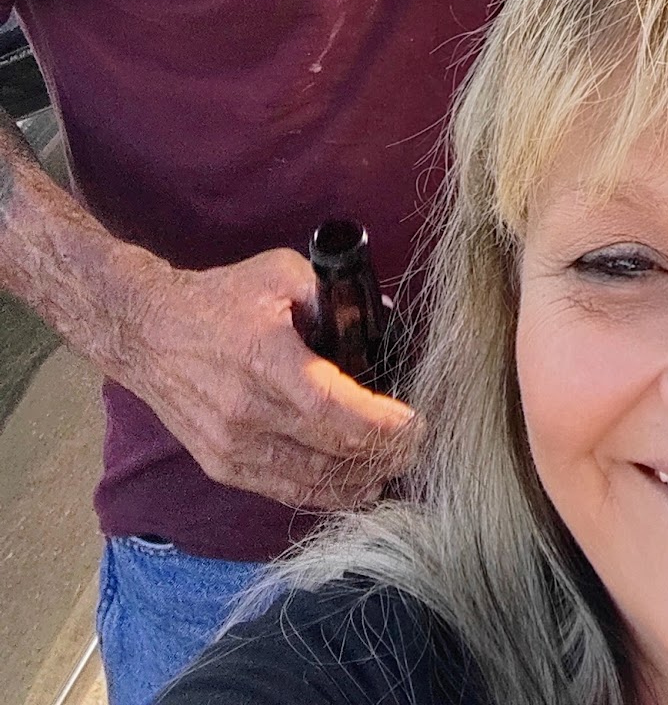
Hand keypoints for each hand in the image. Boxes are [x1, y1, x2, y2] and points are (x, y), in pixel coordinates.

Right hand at [113, 247, 417, 511]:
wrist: (148, 333)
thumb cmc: (220, 299)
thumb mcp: (281, 274)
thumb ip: (333, 296)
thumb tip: (383, 318)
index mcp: (264, 360)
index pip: (332, 408)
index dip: (380, 424)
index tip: (416, 422)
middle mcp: (246, 412)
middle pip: (330, 450)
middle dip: (384, 451)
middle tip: (418, 443)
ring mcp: (232, 447)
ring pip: (311, 480)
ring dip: (361, 479)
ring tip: (397, 466)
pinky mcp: (222, 466)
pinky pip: (284, 490)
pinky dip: (326, 494)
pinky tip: (358, 486)